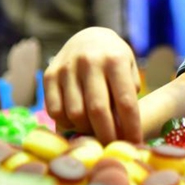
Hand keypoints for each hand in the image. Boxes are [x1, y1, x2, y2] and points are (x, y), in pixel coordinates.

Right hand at [43, 27, 141, 144]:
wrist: (88, 36)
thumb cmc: (114, 58)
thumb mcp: (129, 66)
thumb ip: (129, 91)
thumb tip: (124, 125)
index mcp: (115, 60)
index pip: (125, 101)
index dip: (131, 127)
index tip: (135, 143)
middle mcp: (90, 63)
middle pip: (98, 110)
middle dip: (108, 135)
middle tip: (113, 148)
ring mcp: (67, 69)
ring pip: (75, 113)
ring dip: (86, 130)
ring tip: (96, 134)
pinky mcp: (49, 76)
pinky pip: (55, 110)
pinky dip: (67, 123)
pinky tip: (77, 124)